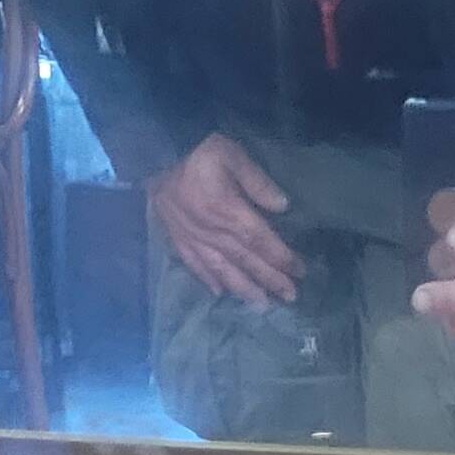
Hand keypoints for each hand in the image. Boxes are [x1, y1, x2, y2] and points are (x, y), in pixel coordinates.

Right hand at [147, 133, 299, 306]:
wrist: (154, 151)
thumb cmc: (198, 149)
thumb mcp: (232, 154)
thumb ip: (257, 181)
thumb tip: (283, 206)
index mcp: (228, 211)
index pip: (261, 240)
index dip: (282, 258)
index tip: (300, 271)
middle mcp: (212, 232)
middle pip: (246, 261)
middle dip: (270, 280)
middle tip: (290, 297)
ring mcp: (193, 238)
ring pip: (222, 270)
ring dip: (244, 289)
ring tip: (261, 305)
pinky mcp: (177, 238)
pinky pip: (194, 265)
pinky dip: (208, 280)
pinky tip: (219, 293)